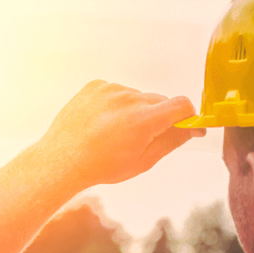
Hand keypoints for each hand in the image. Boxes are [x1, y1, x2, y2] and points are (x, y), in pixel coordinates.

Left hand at [32, 80, 204, 189]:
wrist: (62, 160)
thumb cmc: (100, 166)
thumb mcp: (142, 162)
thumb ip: (170, 142)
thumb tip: (191, 129)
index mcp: (144, 120)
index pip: (182, 105)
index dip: (188, 116)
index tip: (187, 125)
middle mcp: (129, 99)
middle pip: (159, 101)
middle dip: (159, 117)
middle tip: (143, 138)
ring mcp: (111, 89)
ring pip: (137, 96)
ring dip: (135, 110)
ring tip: (115, 133)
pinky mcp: (96, 86)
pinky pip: (116, 91)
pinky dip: (115, 104)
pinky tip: (102, 123)